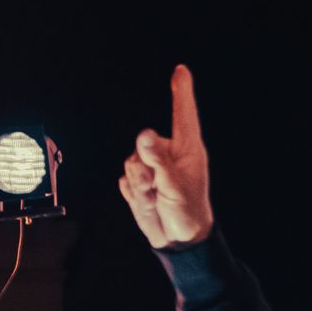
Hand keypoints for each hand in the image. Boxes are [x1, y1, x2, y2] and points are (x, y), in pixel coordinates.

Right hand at [120, 65, 214, 248]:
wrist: (177, 240)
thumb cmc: (187, 211)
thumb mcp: (174, 185)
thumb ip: (158, 160)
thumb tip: (143, 134)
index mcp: (187, 148)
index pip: (183, 114)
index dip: (181, 91)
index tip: (181, 70)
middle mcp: (168, 152)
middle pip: (142, 144)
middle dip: (144, 169)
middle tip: (159, 190)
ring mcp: (151, 166)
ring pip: (130, 162)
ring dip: (139, 185)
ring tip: (156, 199)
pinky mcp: (138, 180)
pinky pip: (124, 180)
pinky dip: (133, 194)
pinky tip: (149, 203)